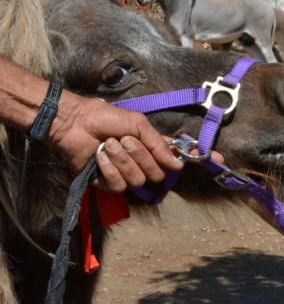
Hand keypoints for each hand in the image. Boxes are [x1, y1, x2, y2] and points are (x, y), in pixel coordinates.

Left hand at [48, 92, 182, 191]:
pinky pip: (118, 186)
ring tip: (108, 144)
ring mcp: (123, 175)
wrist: (75, 122)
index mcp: (149, 147)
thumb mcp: (138, 124)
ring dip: (122, 160)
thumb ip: (159, 145)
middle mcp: (140, 163)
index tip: (188, 160)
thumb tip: (179, 165)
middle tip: (124, 140)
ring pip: (136, 180)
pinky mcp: (105, 183)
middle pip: (155, 174)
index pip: (170, 159)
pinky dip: (109, 169)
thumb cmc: (105, 118)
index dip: (178, 161)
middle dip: (140, 156)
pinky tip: (99, 157)